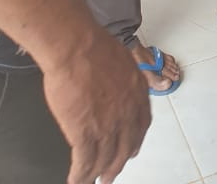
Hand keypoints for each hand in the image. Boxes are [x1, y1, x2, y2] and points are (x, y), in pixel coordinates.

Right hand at [42, 21, 149, 183]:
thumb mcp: (122, 59)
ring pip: (104, 159)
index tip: (131, 149)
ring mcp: (107, 124)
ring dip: (98, 174)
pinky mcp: (85, 132)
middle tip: (111, 175)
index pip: (141, 124)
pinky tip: (75, 181)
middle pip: (125, 147)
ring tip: (93, 182)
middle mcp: (127, 112)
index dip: (135, 140)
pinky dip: (80, 175)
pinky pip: (84, 162)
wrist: (77, 46)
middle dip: (117, 164)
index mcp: (137, 93)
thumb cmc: (95, 46)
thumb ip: (123, 78)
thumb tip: (117, 83)